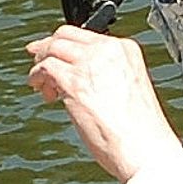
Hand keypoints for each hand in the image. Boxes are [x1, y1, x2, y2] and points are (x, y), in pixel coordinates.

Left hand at [29, 24, 182, 183]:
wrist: (145, 148)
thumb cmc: (141, 130)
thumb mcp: (128, 88)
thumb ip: (105, 75)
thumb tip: (79, 77)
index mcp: (125, 49)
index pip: (86, 36)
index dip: (66, 45)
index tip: (55, 55)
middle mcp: (107, 50)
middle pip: (65, 36)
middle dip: (48, 48)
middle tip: (39, 61)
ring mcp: (89, 64)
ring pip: (52, 48)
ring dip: (40, 64)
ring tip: (40, 83)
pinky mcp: (74, 82)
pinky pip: (46, 68)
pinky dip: (38, 76)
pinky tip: (41, 90)